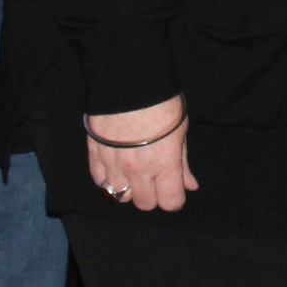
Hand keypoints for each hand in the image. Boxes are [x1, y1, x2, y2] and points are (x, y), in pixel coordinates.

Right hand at [84, 94, 198, 212]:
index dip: (175, 198)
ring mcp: (114, 165)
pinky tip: (117, 166)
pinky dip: (109, 179)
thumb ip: (183, 163)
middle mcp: (138, 170)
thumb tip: (190, 186)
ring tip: (135, 172)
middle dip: (153, 195)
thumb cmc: (162, 103)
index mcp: (164, 164)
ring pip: (120, 196)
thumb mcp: (181, 130)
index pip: (170, 202)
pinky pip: (100, 181)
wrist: (128, 82)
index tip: (175, 189)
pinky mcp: (95, 155)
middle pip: (145, 204)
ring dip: (129, 189)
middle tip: (155, 179)